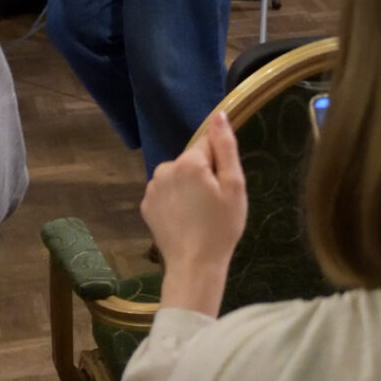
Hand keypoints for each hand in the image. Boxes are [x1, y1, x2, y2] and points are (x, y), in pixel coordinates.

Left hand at [140, 110, 245, 315]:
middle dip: (203, 175)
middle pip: (191, 161)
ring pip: (177, 177)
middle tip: (214, 204)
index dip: (219, 164)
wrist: (195, 264)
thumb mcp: (234, 186)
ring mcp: (152, 188)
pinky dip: (175, 201)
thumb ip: (226, 147)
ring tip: (199, 215)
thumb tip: (219, 116)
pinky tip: (185, 221)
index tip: (223, 187)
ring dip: (187, 188)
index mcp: (188, 162)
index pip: (207, 145)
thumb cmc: (221, 226)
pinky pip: (165, 193)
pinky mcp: (146, 206)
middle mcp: (164, 168)